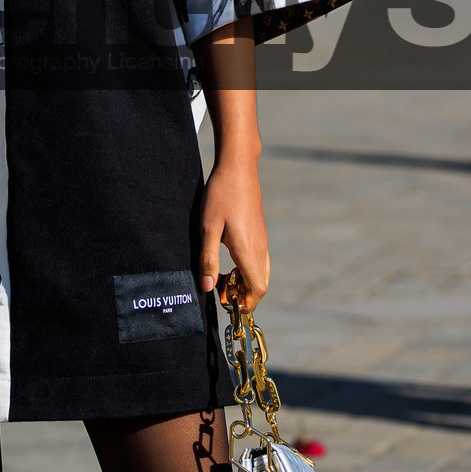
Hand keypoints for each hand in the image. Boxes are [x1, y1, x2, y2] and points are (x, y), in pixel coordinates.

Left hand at [199, 150, 268, 311]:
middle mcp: (260, 249)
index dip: (244, 304)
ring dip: (244, 282)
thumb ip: (207, 260)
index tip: (225, 302)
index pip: (257, 290)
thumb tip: (208, 287)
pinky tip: (229, 259)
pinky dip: (246, 269)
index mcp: (249, 251)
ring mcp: (262, 241)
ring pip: (260, 273)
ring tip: (222, 276)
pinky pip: (259, 261)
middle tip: (220, 290)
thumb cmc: (221, 196)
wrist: (238, 168)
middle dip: (243, 296)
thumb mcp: (207, 228)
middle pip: (260, 285)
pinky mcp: (260, 233)